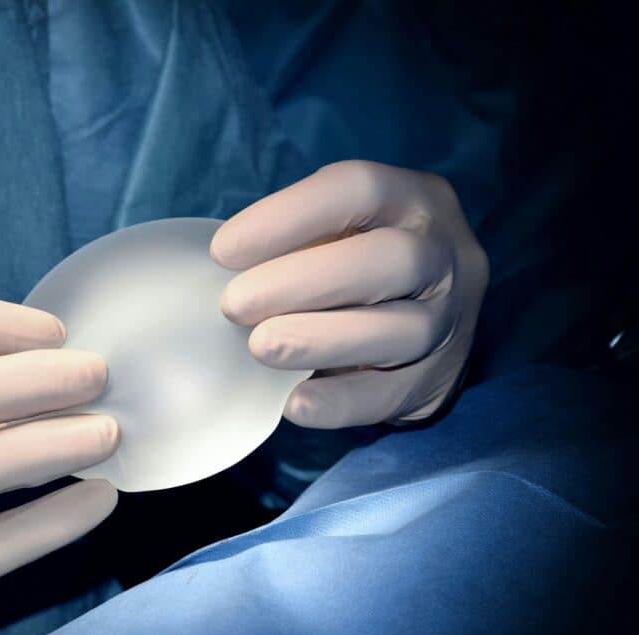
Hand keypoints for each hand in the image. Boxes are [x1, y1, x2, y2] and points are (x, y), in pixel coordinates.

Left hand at [211, 161, 488, 427]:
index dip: (287, 217)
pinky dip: (340, 402)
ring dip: (319, 340)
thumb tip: (224, 266)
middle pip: (389, 259)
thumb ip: (297, 239)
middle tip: (234, 305)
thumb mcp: (341, 229)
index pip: (358, 190)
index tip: (223, 251)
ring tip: (259, 348)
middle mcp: (444, 252)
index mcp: (413, 198)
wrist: (430, 320)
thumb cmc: (360, 261)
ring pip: (400, 330)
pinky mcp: (439, 379)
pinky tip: (294, 403)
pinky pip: (393, 395)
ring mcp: (452, 319)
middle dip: (302, 282)